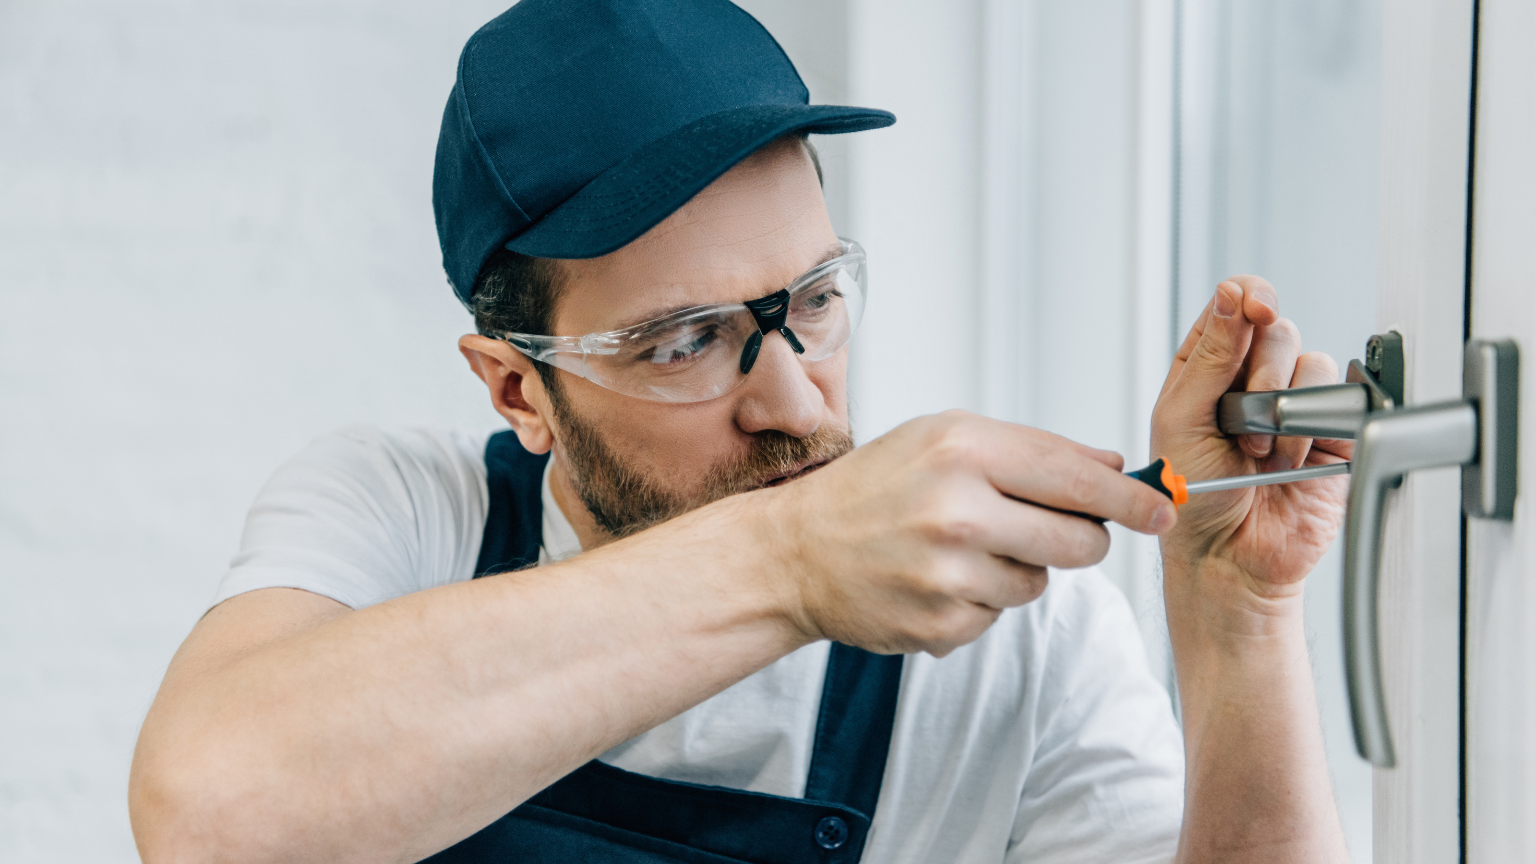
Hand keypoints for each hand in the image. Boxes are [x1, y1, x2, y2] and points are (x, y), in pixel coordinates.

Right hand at [758, 411, 1176, 655]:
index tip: (1163, 509)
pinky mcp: (938, 624)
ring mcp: (946, 574)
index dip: (1131, 499)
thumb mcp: (945, 439)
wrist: (796, 551)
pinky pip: (998, 618)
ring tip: (964, 549)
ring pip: (1040, 585)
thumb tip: (1115, 466)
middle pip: (1078, 542)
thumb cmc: (873, 488)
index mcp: (961, 450)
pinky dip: (980, 603)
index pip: (1077, 478)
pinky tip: (937, 580)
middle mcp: (955, 510)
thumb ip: (1034, 450)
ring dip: (1019, 571)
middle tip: (1056, 531)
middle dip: (1082, 539)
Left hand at [1153, 277, 1351, 614]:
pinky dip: (1311, 428)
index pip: (1233, 305)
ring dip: (1282, 409)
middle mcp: (1251, 379)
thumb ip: (1211, 355)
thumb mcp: (1181, 418)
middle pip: (1276, 328)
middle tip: (1239, 422)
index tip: (1252, 307)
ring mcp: (1293, 404)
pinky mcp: (1331, 431)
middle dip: (1260, 372)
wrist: (1228, 557)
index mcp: (1207, 366)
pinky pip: (1339, 399)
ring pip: (1310, 361)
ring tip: (1259, 452)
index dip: (1247, 297)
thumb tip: (1232, 294)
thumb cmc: (1192, 496)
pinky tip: (1289, 461)